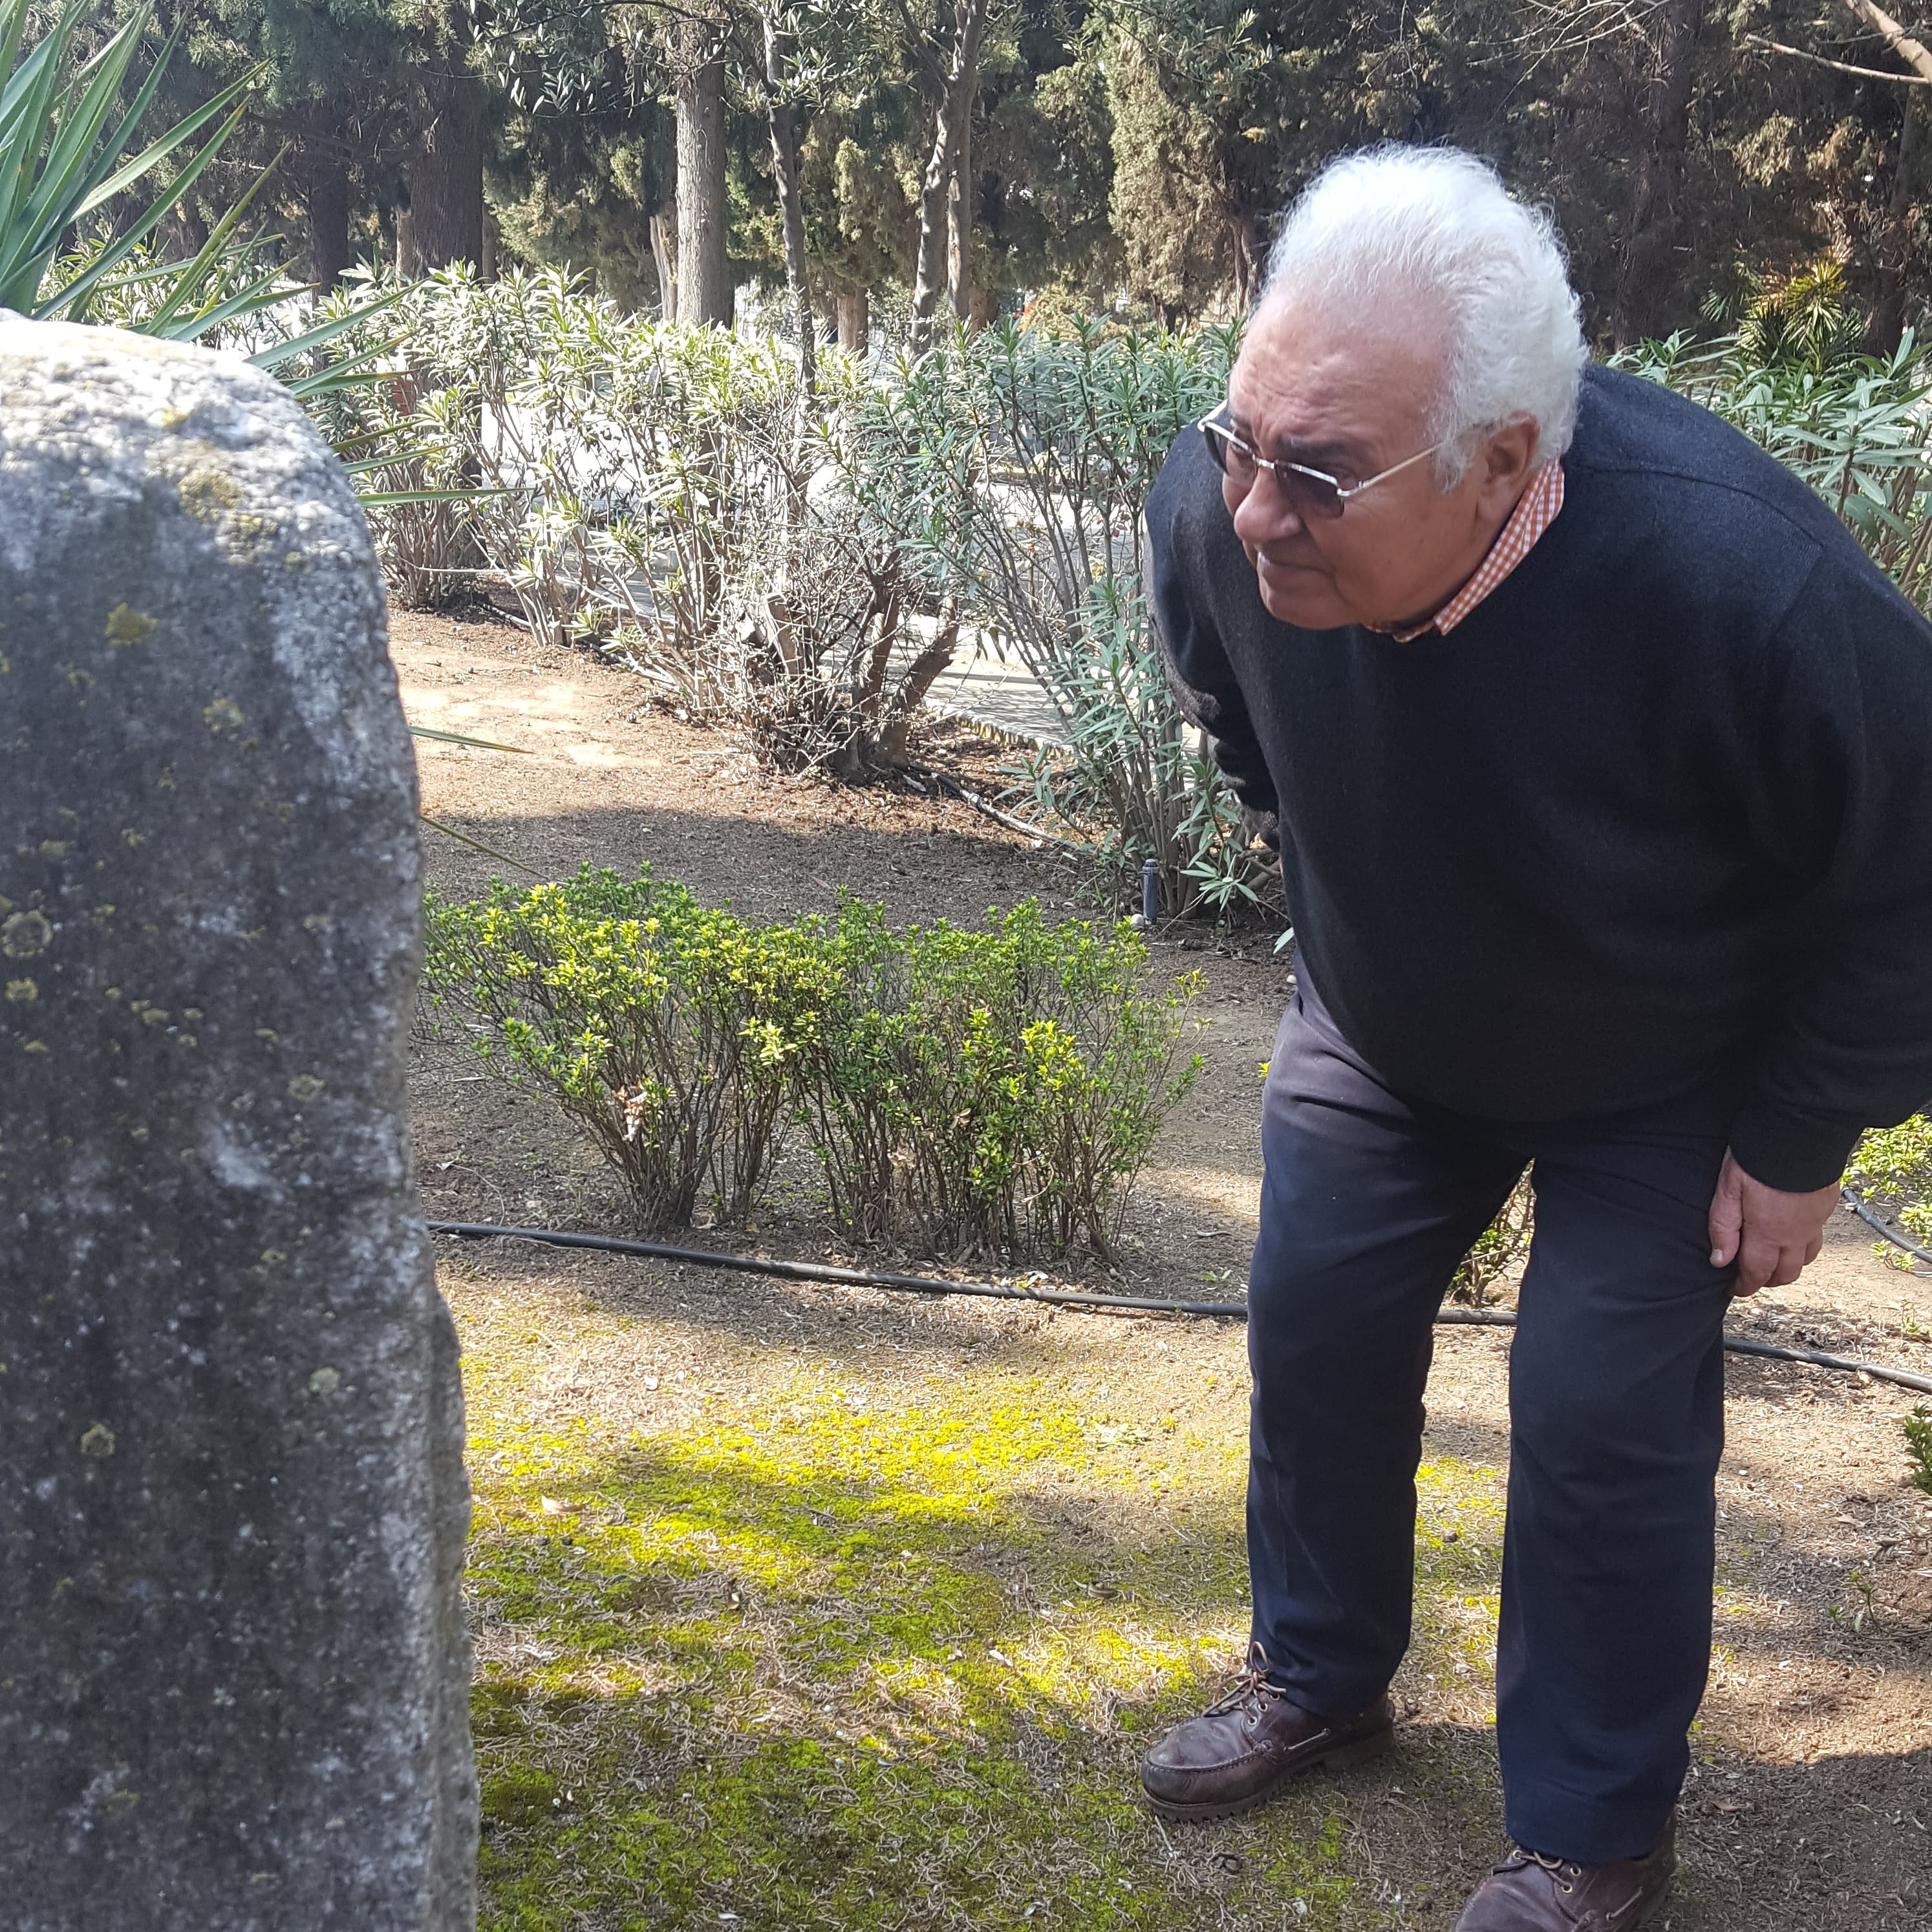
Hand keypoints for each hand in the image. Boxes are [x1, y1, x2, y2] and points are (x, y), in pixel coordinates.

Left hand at [1707, 1150, 1839, 1295]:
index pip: (1757, 1273)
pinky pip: (1817, 1238)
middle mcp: (1795, 1235)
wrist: (1800, 1133)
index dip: (1745, 1286)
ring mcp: (1815, 1223)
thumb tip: (1720, 1260)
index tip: (1735, 1290)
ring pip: (1806, 1260)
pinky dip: (1805, 1247)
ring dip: (1789, 1267)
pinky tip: (1794, 1237)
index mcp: (1768, 1233)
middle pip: (1786, 1274)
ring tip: (1773, 1262)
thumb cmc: (1758, 1158)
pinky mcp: (1826, 1208)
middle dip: (1767, 1281)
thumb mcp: (1728, 1189)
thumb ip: (1723, 1226)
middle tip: (1752, 1278)